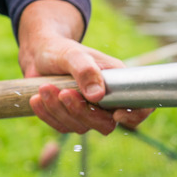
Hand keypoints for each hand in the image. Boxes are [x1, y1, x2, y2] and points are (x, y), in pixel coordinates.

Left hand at [17, 0, 152, 133]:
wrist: (38, 54)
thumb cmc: (60, 49)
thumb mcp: (72, 54)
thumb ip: (85, 70)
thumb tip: (98, 96)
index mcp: (118, 84)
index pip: (140, 106)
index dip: (135, 115)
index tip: (117, 114)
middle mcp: (107, 102)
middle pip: (105, 124)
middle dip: (82, 112)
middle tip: (64, 92)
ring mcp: (89, 112)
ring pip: (81, 127)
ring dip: (60, 110)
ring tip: (45, 88)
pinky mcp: (70, 118)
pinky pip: (62, 127)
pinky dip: (47, 115)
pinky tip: (37, 98)